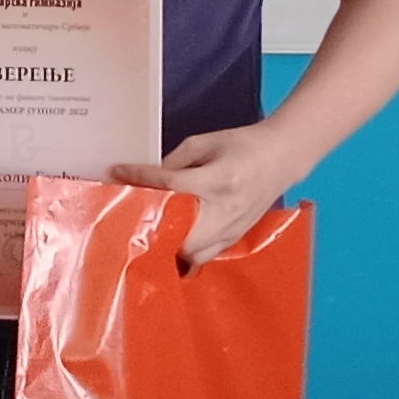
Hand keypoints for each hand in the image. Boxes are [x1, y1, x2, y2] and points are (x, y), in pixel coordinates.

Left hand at [110, 123, 301, 260]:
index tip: (117, 173)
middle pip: (182, 235)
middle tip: (130, 224)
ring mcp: (232, 228)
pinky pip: (207, 256)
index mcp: (217, 179)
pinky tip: (172, 248)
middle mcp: (225, 209)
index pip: (171, 184)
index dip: (141, 178)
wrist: (281, 157)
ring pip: (195, 254)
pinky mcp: (236, 236)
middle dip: (155, 233)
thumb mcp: (205, 143)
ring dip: (170, 251)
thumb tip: (149, 180)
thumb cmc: (242, 145)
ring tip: (150, 240)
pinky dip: (188, 256)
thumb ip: (175, 162)